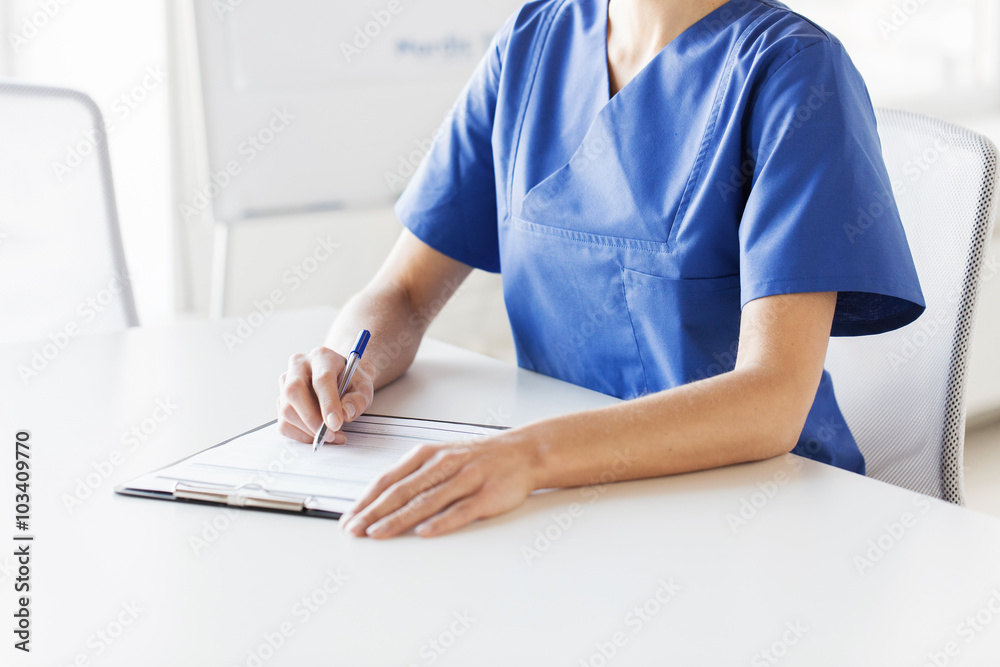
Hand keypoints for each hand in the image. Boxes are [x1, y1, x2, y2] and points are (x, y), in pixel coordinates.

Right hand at [277, 346, 374, 444]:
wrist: (339, 379)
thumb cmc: (350, 382)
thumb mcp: (363, 388)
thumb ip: (359, 400)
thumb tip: (345, 413)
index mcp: (322, 357)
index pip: (321, 379)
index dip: (328, 403)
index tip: (336, 423)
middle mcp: (299, 366)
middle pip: (294, 391)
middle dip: (311, 419)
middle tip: (329, 434)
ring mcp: (286, 382)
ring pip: (286, 409)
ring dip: (308, 430)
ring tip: (331, 435)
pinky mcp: (281, 400)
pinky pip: (284, 423)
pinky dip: (301, 435)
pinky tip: (317, 435)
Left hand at [338, 431, 539, 538]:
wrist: (522, 452)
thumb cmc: (477, 458)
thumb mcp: (441, 457)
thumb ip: (413, 476)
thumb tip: (379, 499)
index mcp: (428, 455)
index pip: (389, 479)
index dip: (366, 499)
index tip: (349, 517)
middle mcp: (444, 464)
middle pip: (403, 491)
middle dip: (374, 512)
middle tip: (354, 529)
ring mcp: (466, 479)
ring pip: (427, 501)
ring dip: (399, 519)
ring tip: (378, 533)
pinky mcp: (487, 495)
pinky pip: (461, 510)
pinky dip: (441, 521)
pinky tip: (424, 532)